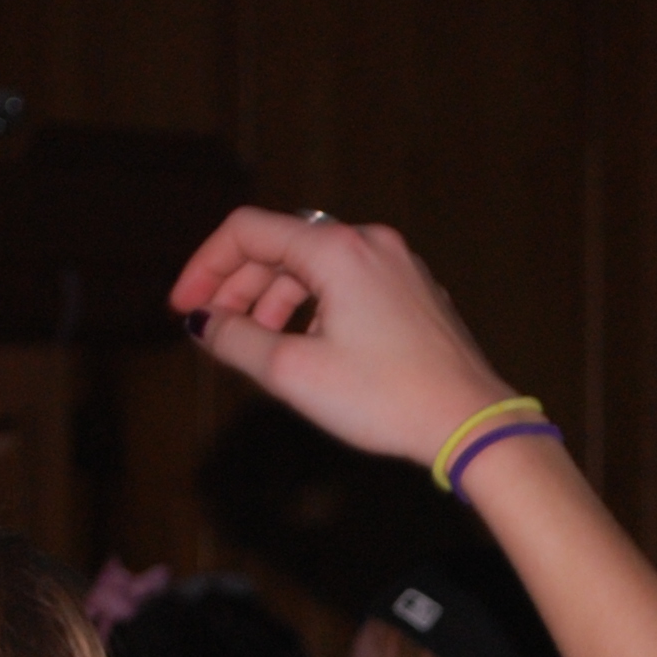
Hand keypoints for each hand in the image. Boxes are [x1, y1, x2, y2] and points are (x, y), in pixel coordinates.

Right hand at [169, 210, 515, 467]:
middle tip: (213, 330)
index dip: (205, 267)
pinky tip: (309, 347)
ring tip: (258, 345)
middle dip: (239, 288)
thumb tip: (203, 324)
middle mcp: (371, 244)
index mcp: (337, 251)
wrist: (471, 424)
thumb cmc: (388, 399)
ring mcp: (399, 267)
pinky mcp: (415, 295)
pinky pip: (349, 286)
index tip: (185, 309)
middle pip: (282, 248)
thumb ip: (237, 341)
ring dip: (276, 301)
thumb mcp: (294, 373)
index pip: (248, 232)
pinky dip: (315, 307)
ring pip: (316, 269)